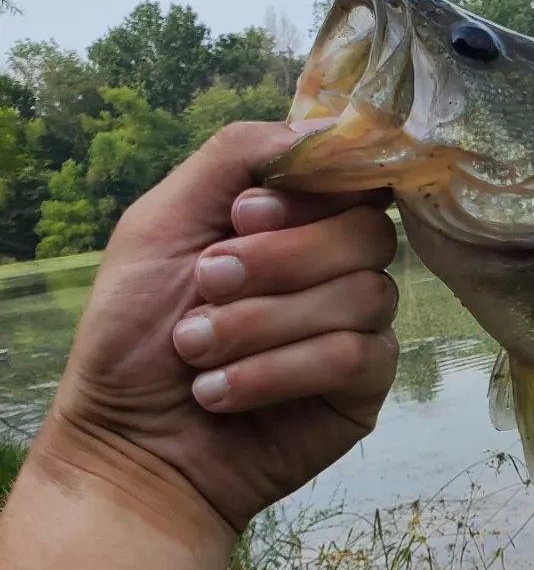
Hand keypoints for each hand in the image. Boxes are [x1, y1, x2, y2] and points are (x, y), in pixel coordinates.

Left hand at [36, 122, 398, 536]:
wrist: (129, 444)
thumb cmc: (133, 336)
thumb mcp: (160, 222)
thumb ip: (237, 158)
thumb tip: (334, 124)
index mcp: (293, 223)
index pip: (351, 179)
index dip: (309, 193)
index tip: (239, 217)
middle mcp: (334, 270)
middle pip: (369, 232)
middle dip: (280, 260)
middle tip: (205, 286)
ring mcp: (357, 329)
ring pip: (365, 296)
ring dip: (264, 323)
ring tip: (197, 352)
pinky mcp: (365, 388)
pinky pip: (357, 356)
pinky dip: (278, 370)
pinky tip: (223, 392)